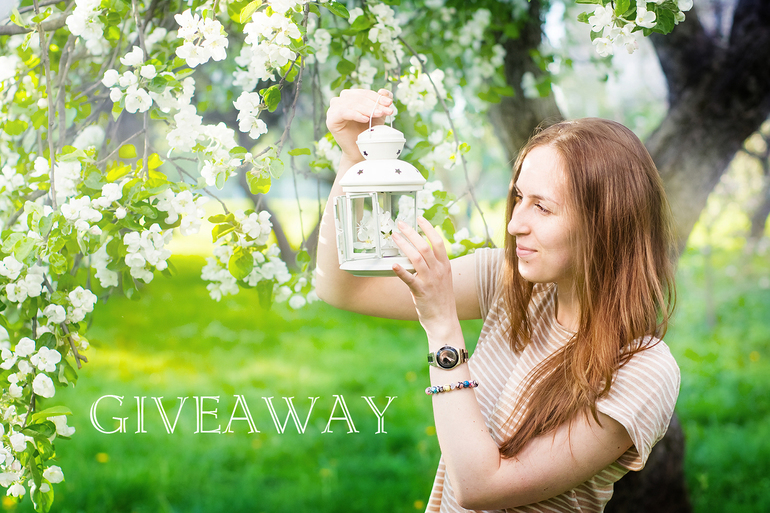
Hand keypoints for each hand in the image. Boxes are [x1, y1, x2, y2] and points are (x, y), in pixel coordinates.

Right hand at [326, 88, 393, 160]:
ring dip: (367, 109)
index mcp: (350, 97)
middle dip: (374, 103)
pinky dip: (355, 114)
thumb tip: (384, 91)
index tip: (390, 103)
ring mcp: (333, 109)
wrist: (360, 152)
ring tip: (378, 114)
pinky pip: (343, 112)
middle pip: (359, 98)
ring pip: (352, 103)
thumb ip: (381, 102)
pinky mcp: (331, 120)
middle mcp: (339, 101)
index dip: (378, 97)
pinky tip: (365, 119)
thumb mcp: (378, 114)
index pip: (365, 93)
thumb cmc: (368, 132)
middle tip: (386, 110)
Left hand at [391, 217, 458, 338]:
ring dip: (404, 245)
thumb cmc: (441, 299)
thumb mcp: (442, 278)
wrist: (444, 320)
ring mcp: (430, 281)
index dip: (428, 228)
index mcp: (445, 265)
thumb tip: (420, 253)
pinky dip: (401, 271)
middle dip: (411, 232)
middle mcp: (438, 270)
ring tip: (394, 237)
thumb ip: (434, 266)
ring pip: (416, 257)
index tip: (419, 218)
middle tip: (400, 224)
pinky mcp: (421, 291)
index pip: (438, 241)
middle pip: (424, 246)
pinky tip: (393, 264)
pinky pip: (409, 279)